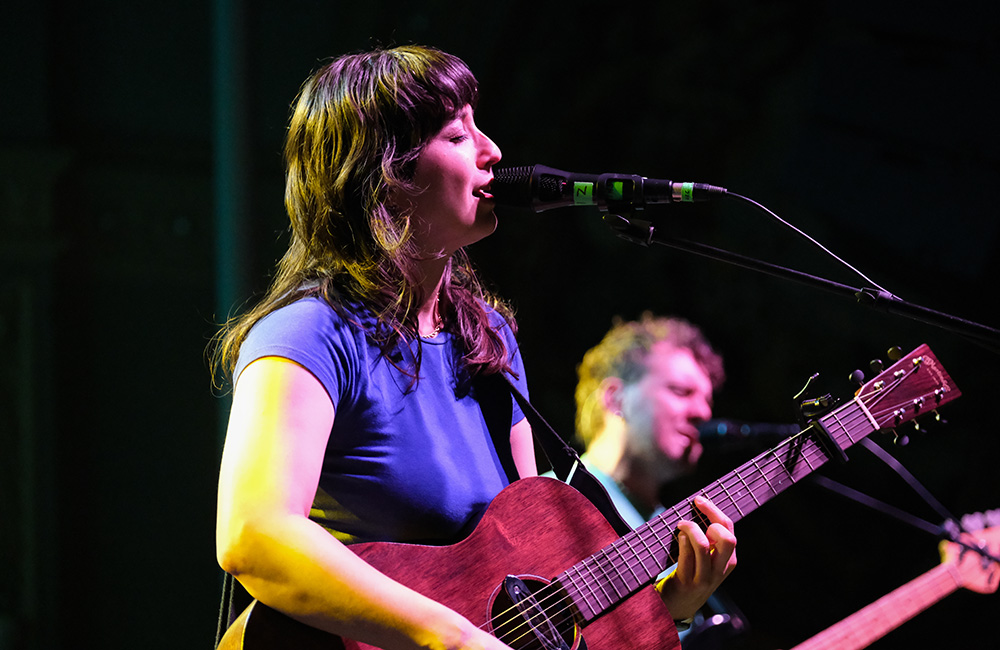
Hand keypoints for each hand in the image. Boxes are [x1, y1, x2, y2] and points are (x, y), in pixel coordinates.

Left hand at [656, 495, 736, 620]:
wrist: (679, 606)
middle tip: (694, 510)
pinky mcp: (687, 583)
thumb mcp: (708, 560)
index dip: (714, 510)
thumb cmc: (691, 574)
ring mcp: (704, 578)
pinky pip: (686, 557)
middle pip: (727, 538)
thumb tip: (698, 508)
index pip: (729, 529)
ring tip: (681, 525)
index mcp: (728, 561)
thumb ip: (708, 540)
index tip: (699, 500)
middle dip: (710, 517)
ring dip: (690, 528)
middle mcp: (720, 570)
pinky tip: (678, 537)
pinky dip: (682, 541)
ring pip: (703, 546)